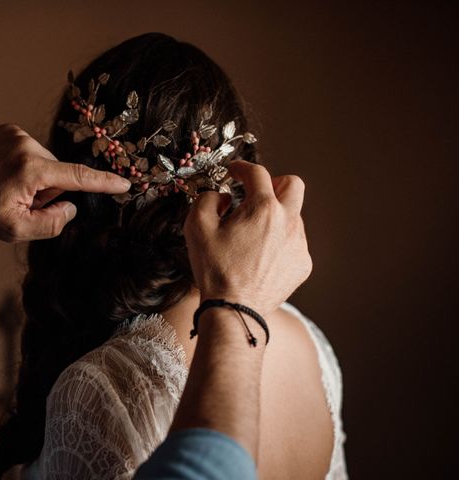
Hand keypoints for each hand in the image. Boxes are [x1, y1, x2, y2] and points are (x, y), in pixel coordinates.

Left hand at [0, 124, 130, 241]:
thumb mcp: (17, 230)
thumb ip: (53, 222)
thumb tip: (71, 205)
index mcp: (30, 169)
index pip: (77, 177)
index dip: (103, 183)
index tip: (125, 183)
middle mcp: (26, 144)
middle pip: (60, 173)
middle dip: (48, 191)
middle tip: (20, 201)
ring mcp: (16, 133)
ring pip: (48, 163)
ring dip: (37, 179)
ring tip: (8, 188)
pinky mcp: (8, 130)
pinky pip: (34, 152)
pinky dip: (27, 167)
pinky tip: (5, 175)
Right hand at [183, 160, 311, 315]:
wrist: (235, 309)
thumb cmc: (216, 269)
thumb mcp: (197, 227)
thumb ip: (207, 199)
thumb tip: (222, 197)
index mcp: (263, 209)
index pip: (258, 173)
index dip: (242, 168)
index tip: (235, 172)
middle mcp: (288, 222)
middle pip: (292, 185)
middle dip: (274, 183)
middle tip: (255, 195)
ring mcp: (299, 245)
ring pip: (293, 216)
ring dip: (274, 216)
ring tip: (252, 235)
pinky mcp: (302, 265)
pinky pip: (294, 242)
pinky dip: (279, 242)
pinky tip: (260, 256)